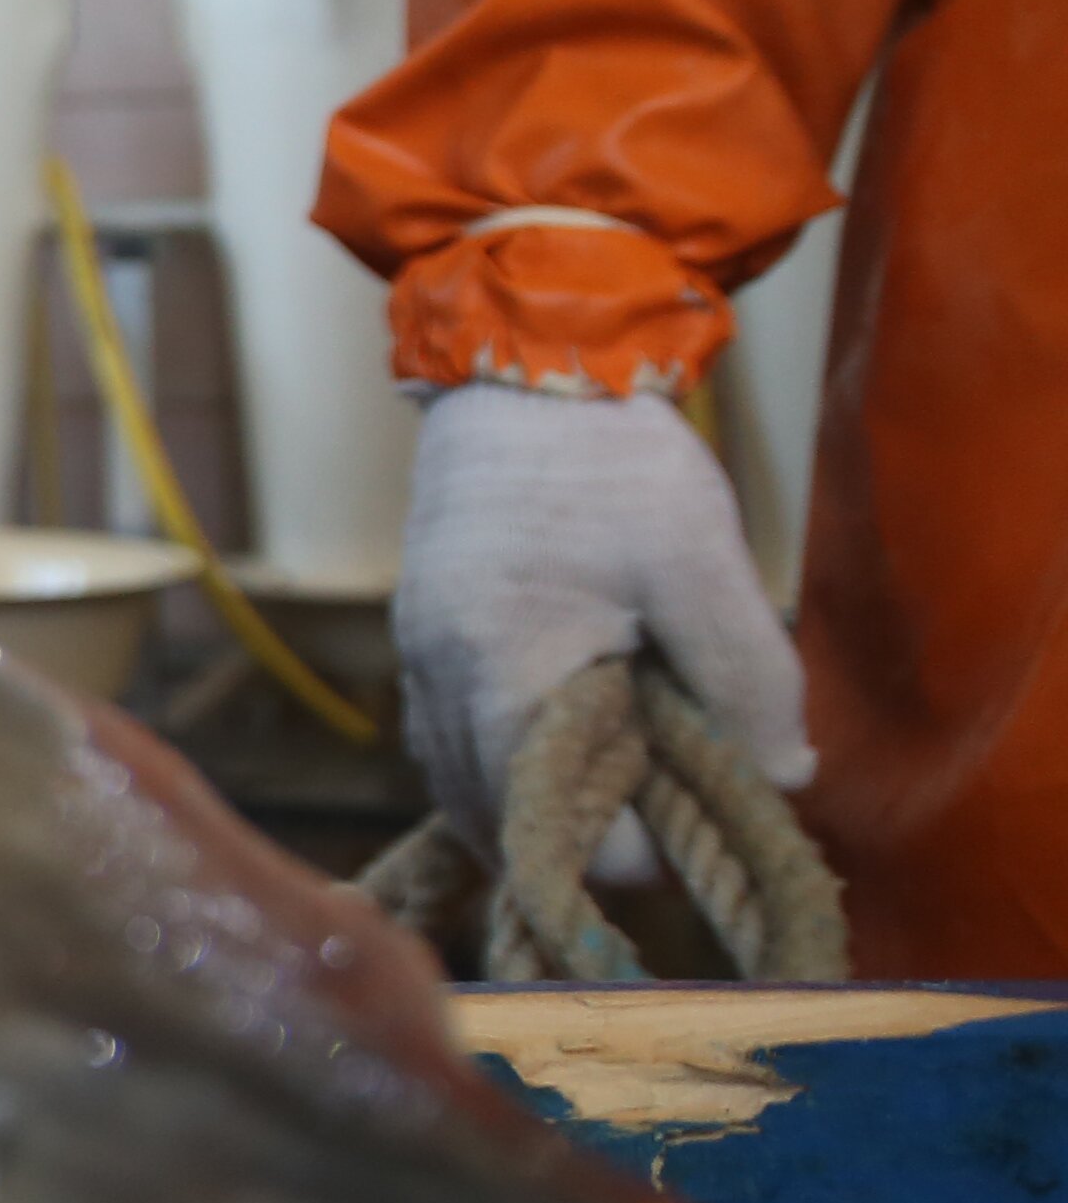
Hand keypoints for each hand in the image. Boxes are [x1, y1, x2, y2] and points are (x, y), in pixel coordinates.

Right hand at [395, 382, 808, 849]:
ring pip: (463, 788)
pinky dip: (506, 769)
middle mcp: (437, 676)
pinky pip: (450, 743)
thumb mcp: (703, 564)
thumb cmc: (611, 458)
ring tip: (624, 785)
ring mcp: (418, 656)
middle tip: (670, 802)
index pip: (556, 824)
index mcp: (500, 667)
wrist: (524, 361)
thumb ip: (749, 679)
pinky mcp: (424, 635)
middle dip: (586, 835)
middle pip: (498, 823)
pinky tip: (567, 751)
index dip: (639, 842)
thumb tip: (783, 776)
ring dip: (540, 809)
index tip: (704, 807)